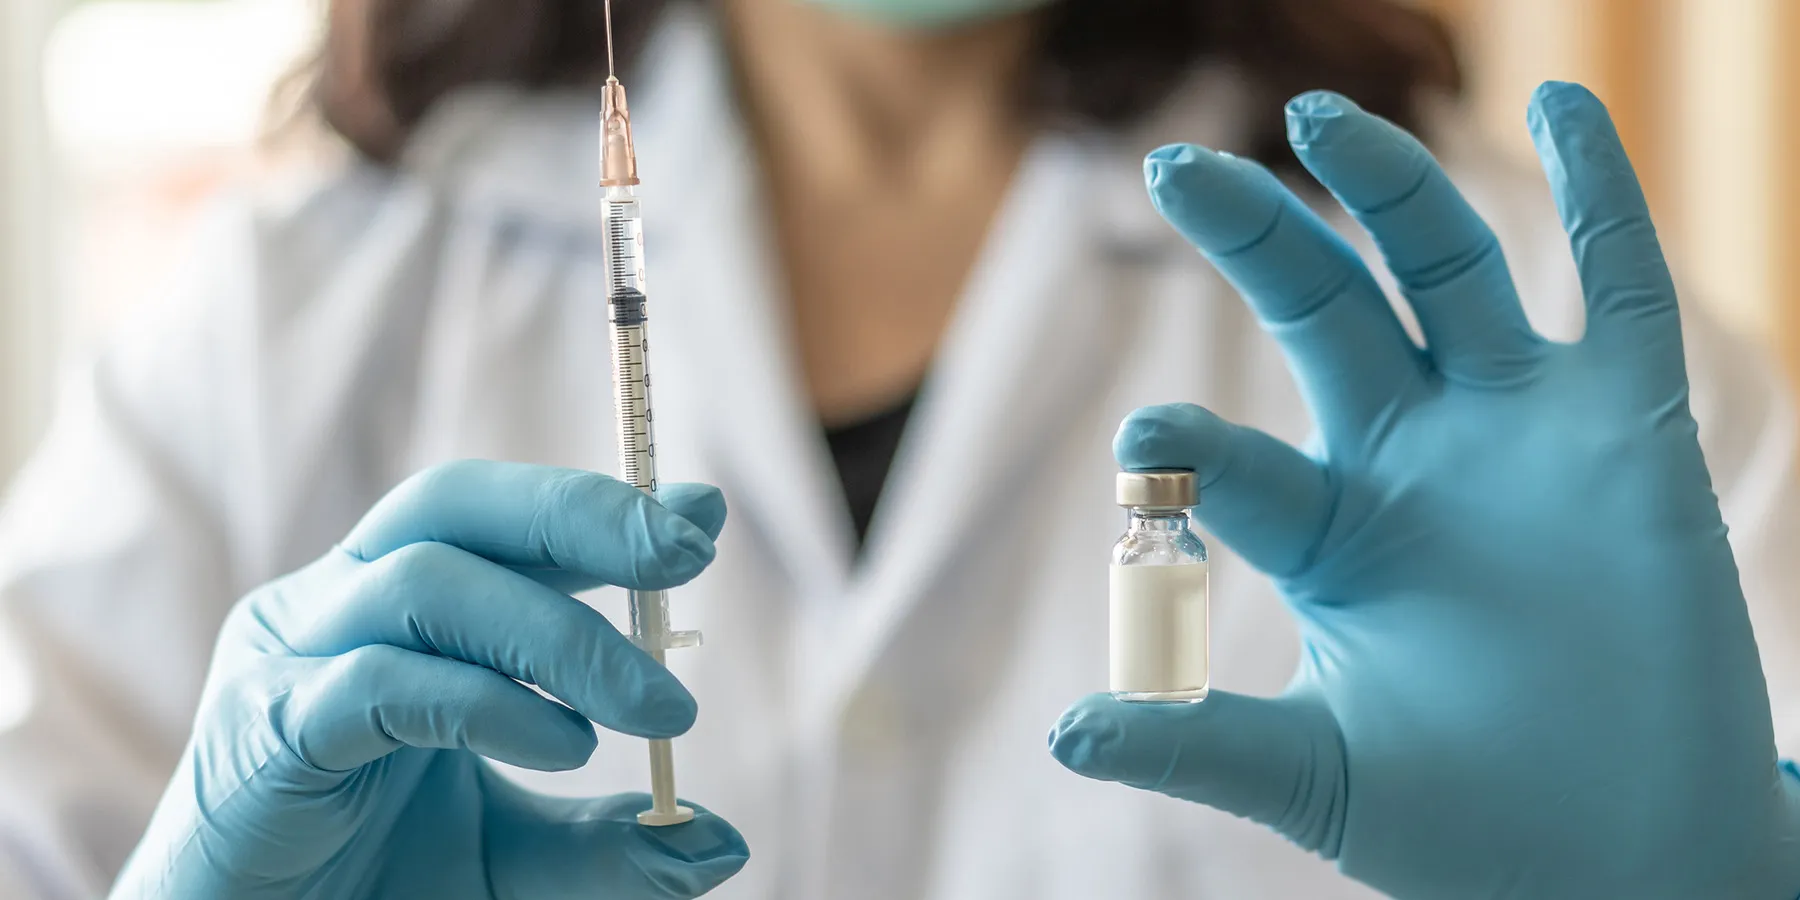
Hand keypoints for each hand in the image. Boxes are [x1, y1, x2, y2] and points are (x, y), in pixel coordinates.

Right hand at [112, 461, 748, 898]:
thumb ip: (609, 849)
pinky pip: (379, 683)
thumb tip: (725, 841)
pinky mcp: (262, 726)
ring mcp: (287, 656)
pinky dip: (487, 704)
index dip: (601, 508)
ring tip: (657, 706)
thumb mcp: (516, 866)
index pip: (502, 523)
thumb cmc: (371, 889)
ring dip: (560, 633)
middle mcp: (335, 606)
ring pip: (424, 580)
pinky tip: (563, 747)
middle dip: (581, 515)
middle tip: (690, 550)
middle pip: (452, 504)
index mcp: (396, 611)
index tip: (704, 513)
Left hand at [1049, 85, 1799, 898]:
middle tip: (1174, 168)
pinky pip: (1622, 288)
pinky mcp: (1630, 431)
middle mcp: (1410, 459)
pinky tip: (1560, 104)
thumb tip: (1063, 734)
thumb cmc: (1465, 821)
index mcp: (1326, 532)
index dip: (1189, 447)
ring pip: (1447, 269)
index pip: (1236, 462)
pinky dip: (1603, 193)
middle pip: (1321, 308)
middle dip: (1253, 235)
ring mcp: (1518, 433)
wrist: (1623, 861)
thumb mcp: (1317, 774)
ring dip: (1389, 186)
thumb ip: (1199, 740)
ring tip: (1317, 114)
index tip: (1141, 444)